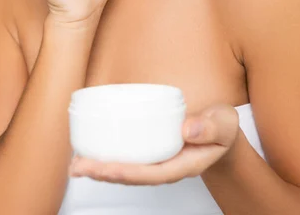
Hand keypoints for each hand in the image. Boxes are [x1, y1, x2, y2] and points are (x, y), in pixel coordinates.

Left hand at [68, 102, 239, 184]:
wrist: (222, 134)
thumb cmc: (222, 129)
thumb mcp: (223, 124)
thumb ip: (210, 126)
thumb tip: (188, 128)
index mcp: (184, 164)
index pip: (153, 173)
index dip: (128, 172)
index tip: (107, 168)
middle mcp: (168, 168)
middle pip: (133, 176)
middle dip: (104, 173)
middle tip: (77, 166)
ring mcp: (159, 162)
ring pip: (127, 170)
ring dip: (101, 168)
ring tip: (75, 164)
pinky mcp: (153, 153)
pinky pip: (129, 159)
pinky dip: (108, 158)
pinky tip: (91, 153)